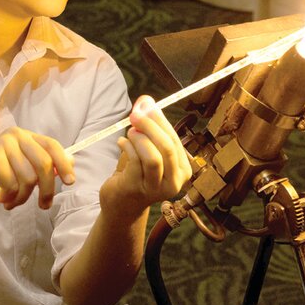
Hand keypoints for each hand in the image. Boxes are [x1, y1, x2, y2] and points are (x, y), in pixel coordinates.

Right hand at [0, 127, 74, 209]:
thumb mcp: (20, 171)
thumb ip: (40, 166)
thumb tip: (69, 165)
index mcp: (24, 136)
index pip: (52, 145)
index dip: (63, 164)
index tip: (70, 182)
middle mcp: (15, 136)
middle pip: (44, 164)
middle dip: (47, 190)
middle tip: (43, 205)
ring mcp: (3, 145)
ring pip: (29, 179)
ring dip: (22, 197)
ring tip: (12, 201)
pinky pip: (12, 185)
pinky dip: (9, 197)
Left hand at [99, 96, 192, 217]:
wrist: (122, 203)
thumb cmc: (137, 173)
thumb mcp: (148, 149)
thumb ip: (149, 127)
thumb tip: (146, 100)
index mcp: (182, 170)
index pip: (174, 139)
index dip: (160, 119)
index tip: (147, 103)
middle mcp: (174, 182)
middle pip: (166, 147)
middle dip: (150, 125)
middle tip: (135, 113)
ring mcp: (156, 188)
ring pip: (152, 156)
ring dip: (139, 138)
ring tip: (129, 132)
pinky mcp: (137, 189)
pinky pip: (134, 162)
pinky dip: (127, 146)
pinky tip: (121, 143)